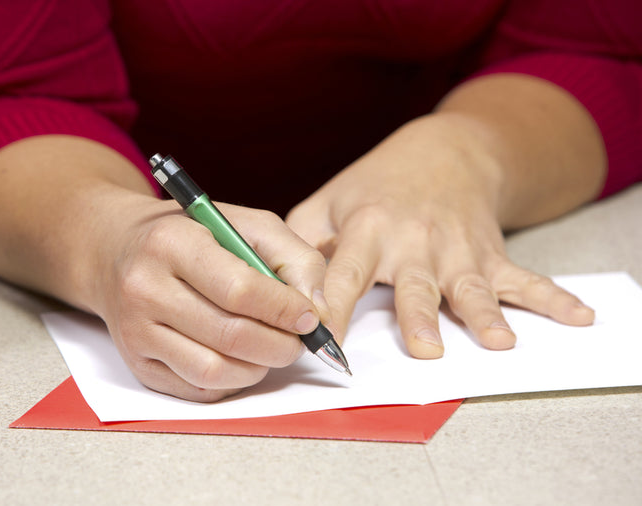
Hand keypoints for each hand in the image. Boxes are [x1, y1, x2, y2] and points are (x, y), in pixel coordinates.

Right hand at [91, 194, 328, 400]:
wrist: (117, 251)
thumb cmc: (191, 235)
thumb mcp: (243, 223)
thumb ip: (291, 256)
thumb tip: (317, 311)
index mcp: (172, 243)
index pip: (239, 290)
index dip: (285, 310)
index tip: (310, 317)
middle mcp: (145, 288)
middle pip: (231, 336)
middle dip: (281, 345)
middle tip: (299, 340)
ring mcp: (136, 332)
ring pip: (214, 371)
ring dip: (258, 368)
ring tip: (271, 348)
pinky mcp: (138, 363)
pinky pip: (198, 389)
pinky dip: (233, 382)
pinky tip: (241, 359)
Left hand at [286, 114, 594, 357]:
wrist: (441, 151)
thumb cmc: (374, 186)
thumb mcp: (327, 201)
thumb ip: (301, 240)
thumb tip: (276, 281)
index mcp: (367, 228)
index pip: (345, 273)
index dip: (333, 305)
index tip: (322, 336)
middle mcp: (414, 240)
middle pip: (414, 284)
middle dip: (419, 316)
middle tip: (425, 349)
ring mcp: (458, 248)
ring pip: (470, 285)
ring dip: (484, 313)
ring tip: (497, 341)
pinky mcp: (490, 253)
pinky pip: (524, 278)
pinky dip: (553, 298)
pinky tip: (578, 317)